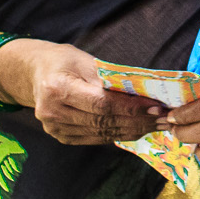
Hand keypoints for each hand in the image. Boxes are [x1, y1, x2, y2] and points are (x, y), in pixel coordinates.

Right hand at [0, 39, 166, 146]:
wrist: (34, 74)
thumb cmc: (63, 62)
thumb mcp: (85, 60)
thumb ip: (110, 78)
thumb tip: (143, 93)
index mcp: (58, 88)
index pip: (101, 103)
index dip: (131, 108)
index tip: (157, 107)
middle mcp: (53, 112)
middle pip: (103, 121)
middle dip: (138, 121)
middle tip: (165, 118)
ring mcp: (55, 128)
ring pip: (102, 133)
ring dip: (133, 130)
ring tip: (157, 124)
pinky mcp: (61, 137)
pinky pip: (96, 138)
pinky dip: (119, 134)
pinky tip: (138, 129)